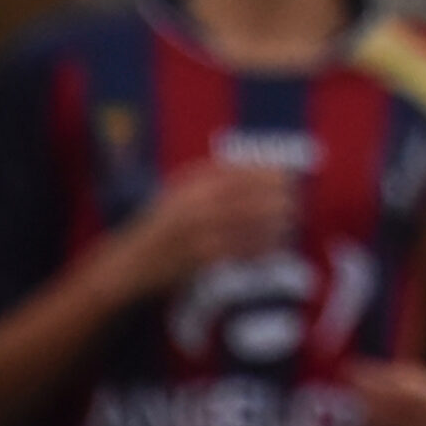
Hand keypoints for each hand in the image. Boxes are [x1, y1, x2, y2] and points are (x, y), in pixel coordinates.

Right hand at [104, 161, 295, 300]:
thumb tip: (259, 164)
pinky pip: (239, 252)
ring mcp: (197, 234)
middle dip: (278, 200)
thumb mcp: (180, 190)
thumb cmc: (163, 223)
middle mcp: (195, 207)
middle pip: (248, 199)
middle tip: (296, 202)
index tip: (289, 176)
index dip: (269, 174)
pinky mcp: (199, 260)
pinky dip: (260, 248)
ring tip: (290, 223)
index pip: (240, 174)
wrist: (130, 261)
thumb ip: (213, 176)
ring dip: (274, 225)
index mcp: (191, 186)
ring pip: (248, 227)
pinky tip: (274, 246)